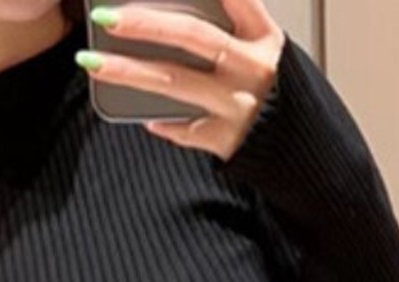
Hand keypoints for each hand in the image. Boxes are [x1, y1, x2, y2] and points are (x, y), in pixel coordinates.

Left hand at [82, 0, 284, 161]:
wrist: (306, 151)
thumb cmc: (278, 95)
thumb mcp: (267, 51)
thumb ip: (235, 27)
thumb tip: (185, 12)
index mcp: (265, 37)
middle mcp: (253, 67)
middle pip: (192, 36)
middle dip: (145, 23)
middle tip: (106, 17)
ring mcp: (239, 105)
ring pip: (175, 82)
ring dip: (129, 71)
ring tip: (93, 63)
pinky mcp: (227, 139)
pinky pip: (184, 129)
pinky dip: (161, 122)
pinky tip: (143, 116)